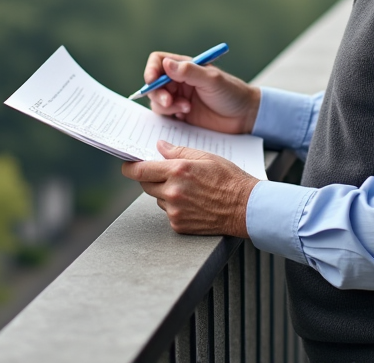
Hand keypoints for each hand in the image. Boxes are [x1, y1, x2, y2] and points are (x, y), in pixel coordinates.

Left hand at [122, 140, 257, 236]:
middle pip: (146, 185)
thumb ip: (178, 152)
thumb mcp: (206, 157)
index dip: (130, 167)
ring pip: (158, 199)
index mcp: (178, 171)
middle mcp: (173, 192)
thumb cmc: (229, 179)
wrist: (246, 208)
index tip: (127, 166)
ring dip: (165, 192)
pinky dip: (175, 206)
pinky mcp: (179, 225)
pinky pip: (168, 212)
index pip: (141, 170)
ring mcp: (175, 211)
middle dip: (150, 178)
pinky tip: (193, 202)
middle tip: (164, 174)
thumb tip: (159, 147)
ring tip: (189, 189)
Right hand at [142, 51, 260, 133]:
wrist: (245, 116)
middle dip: (157, 93)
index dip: (151, 70)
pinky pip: (164, 115)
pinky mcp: (180, 114)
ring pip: (157, 100)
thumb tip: (165, 63)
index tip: (152, 81)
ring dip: (166, 105)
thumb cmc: (232, 93)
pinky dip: (169, 116)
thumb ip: (189, 71)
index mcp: (185, 67)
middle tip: (169, 102)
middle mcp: (179, 81)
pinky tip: (184, 116)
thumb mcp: (212, 80)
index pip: (159, 62)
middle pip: (154, 83)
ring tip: (186, 109)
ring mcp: (178, 98)